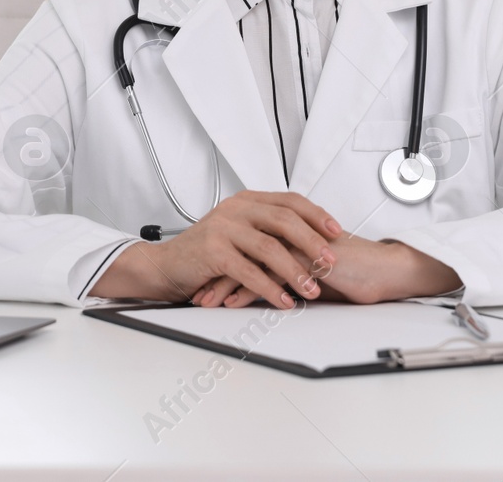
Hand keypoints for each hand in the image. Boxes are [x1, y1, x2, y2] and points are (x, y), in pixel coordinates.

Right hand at [90, 190, 342, 310]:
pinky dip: (269, 288)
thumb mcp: (238, 233)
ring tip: (312, 288)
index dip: (317, 215)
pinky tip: (283, 300)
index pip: (290, 201)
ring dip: (295, 270)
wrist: (165, 266)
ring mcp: (223, 228)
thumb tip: (308, 241)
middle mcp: (236, 209)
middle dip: (312, 242)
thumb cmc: (205, 254)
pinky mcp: (213, 251)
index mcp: (246, 201)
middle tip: (331, 261)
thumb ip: (266, 231)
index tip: (337, 231)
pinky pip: (249, 271)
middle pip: (285, 220)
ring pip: (270, 247)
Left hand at [193, 234, 460, 306]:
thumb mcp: (311, 269)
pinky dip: (247, 290)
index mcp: (290, 230)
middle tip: (195, 288)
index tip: (204, 276)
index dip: (223, 259)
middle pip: (242, 247)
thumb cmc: (351, 272)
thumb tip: (265, 282)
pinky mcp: (307, 258)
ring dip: (225, 283)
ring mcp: (298, 243)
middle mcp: (290, 232)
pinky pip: (270, 273)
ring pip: (251, 260)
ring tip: (206, 300)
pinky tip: (231, 303)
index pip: (247, 241)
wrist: (381, 273)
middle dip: (215, 271)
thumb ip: (288, 269)